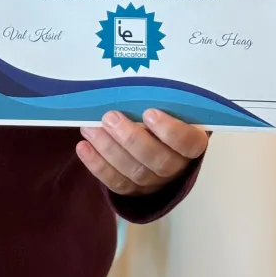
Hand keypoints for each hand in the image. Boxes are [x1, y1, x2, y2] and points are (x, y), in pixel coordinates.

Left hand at [77, 109, 207, 196]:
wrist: (155, 138)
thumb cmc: (164, 115)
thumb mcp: (169, 105)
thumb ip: (159, 101)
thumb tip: (131, 86)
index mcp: (192, 142)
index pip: (188, 143)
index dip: (170, 131)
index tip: (149, 112)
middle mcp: (177, 165)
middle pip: (158, 160)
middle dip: (131, 139)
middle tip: (110, 117)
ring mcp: (156, 181)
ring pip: (135, 173)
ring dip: (109, 149)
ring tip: (90, 129)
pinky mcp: (135, 190)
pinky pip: (117, 183)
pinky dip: (98, 166)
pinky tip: (83, 147)